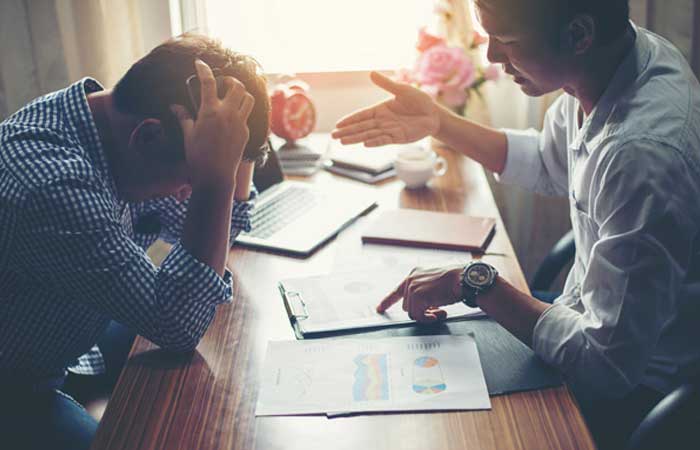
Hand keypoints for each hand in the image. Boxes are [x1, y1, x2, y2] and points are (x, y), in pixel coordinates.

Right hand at [171, 59, 254, 189]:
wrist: (215, 176)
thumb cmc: (198, 157)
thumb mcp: (188, 134)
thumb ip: (184, 117)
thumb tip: (175, 106)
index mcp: (210, 112)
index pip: (208, 82)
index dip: (204, 69)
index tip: (200, 63)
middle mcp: (228, 114)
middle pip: (237, 86)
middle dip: (231, 80)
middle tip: (223, 83)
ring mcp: (240, 123)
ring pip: (248, 99)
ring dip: (241, 94)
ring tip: (232, 97)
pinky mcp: (246, 133)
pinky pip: (247, 116)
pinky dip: (241, 111)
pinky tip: (232, 117)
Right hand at [331, 71, 440, 146]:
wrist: (434, 114)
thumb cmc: (419, 101)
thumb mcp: (402, 90)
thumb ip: (386, 84)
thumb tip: (371, 73)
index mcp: (381, 109)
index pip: (361, 115)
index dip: (350, 120)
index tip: (338, 124)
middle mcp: (382, 121)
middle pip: (361, 127)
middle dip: (348, 131)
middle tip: (334, 136)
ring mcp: (390, 130)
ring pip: (369, 134)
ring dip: (356, 138)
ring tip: (343, 142)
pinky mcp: (399, 137)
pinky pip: (384, 139)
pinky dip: (375, 141)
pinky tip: (364, 143)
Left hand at [377, 265, 463, 322]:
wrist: (464, 278)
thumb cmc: (456, 280)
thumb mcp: (436, 282)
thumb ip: (425, 291)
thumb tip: (425, 307)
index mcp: (415, 274)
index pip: (398, 290)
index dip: (387, 301)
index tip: (379, 309)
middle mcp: (411, 279)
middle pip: (407, 305)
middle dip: (421, 310)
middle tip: (437, 310)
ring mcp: (412, 287)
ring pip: (412, 312)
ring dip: (426, 315)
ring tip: (441, 311)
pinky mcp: (417, 296)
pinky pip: (418, 316)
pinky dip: (429, 319)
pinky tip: (441, 313)